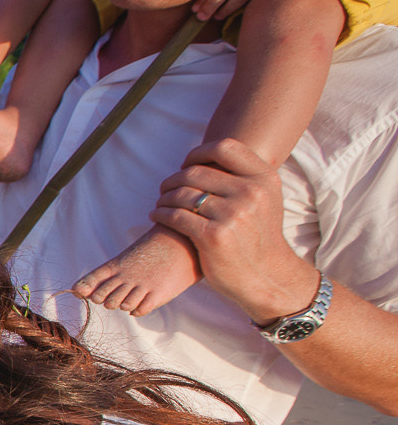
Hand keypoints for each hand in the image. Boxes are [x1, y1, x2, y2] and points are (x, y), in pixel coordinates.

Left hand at [149, 137, 318, 323]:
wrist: (266, 277)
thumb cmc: (257, 237)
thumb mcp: (264, 200)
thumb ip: (242, 177)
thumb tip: (206, 156)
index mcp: (264, 178)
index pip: (224, 147)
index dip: (198, 153)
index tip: (186, 165)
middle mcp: (251, 193)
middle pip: (195, 171)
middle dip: (173, 179)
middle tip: (165, 189)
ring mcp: (233, 214)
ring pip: (182, 194)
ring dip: (164, 197)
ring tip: (160, 204)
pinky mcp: (213, 236)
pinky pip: (175, 216)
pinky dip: (161, 214)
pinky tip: (157, 216)